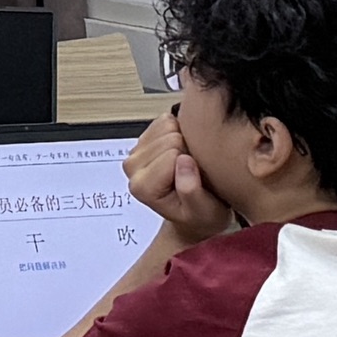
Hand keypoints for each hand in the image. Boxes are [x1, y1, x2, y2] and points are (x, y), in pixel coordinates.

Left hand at [124, 112, 235, 243]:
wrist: (194, 215)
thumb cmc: (200, 216)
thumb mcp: (204, 212)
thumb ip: (191, 191)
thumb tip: (184, 161)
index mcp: (143, 186)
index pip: (173, 154)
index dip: (192, 165)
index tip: (196, 181)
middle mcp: (132, 167)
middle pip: (170, 138)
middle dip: (188, 152)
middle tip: (193, 173)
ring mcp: (136, 151)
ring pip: (167, 125)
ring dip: (185, 141)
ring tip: (188, 165)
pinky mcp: (144, 139)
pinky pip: (167, 120)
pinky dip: (181, 131)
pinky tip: (183, 153)